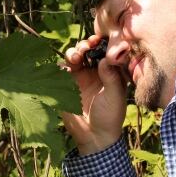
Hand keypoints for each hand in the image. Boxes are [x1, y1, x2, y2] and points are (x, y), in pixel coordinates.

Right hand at [62, 35, 127, 154]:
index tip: (98, 40)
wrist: (93, 136)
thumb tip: (104, 58)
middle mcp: (94, 71)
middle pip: (87, 50)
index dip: (101, 43)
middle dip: (85, 45)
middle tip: (86, 47)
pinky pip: (61, 68)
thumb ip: (111, 76)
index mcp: (109, 71)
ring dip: (74, 51)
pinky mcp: (65, 84)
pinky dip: (62, 63)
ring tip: (75, 57)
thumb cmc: (109, 116)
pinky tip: (66, 66)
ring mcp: (79, 76)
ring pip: (73, 55)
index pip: (104, 51)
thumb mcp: (114, 95)